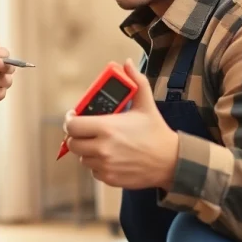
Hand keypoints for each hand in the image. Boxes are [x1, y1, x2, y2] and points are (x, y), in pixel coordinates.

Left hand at [64, 58, 179, 189]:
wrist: (171, 161)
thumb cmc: (156, 132)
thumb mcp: (146, 104)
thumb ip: (136, 81)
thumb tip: (126, 63)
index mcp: (107, 128)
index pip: (72, 125)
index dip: (70, 120)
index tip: (75, 116)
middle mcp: (102, 148)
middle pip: (72, 143)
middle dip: (77, 135)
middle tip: (86, 130)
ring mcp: (105, 165)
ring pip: (82, 157)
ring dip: (87, 150)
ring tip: (100, 143)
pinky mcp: (109, 178)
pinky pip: (93, 171)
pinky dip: (97, 164)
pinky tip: (110, 156)